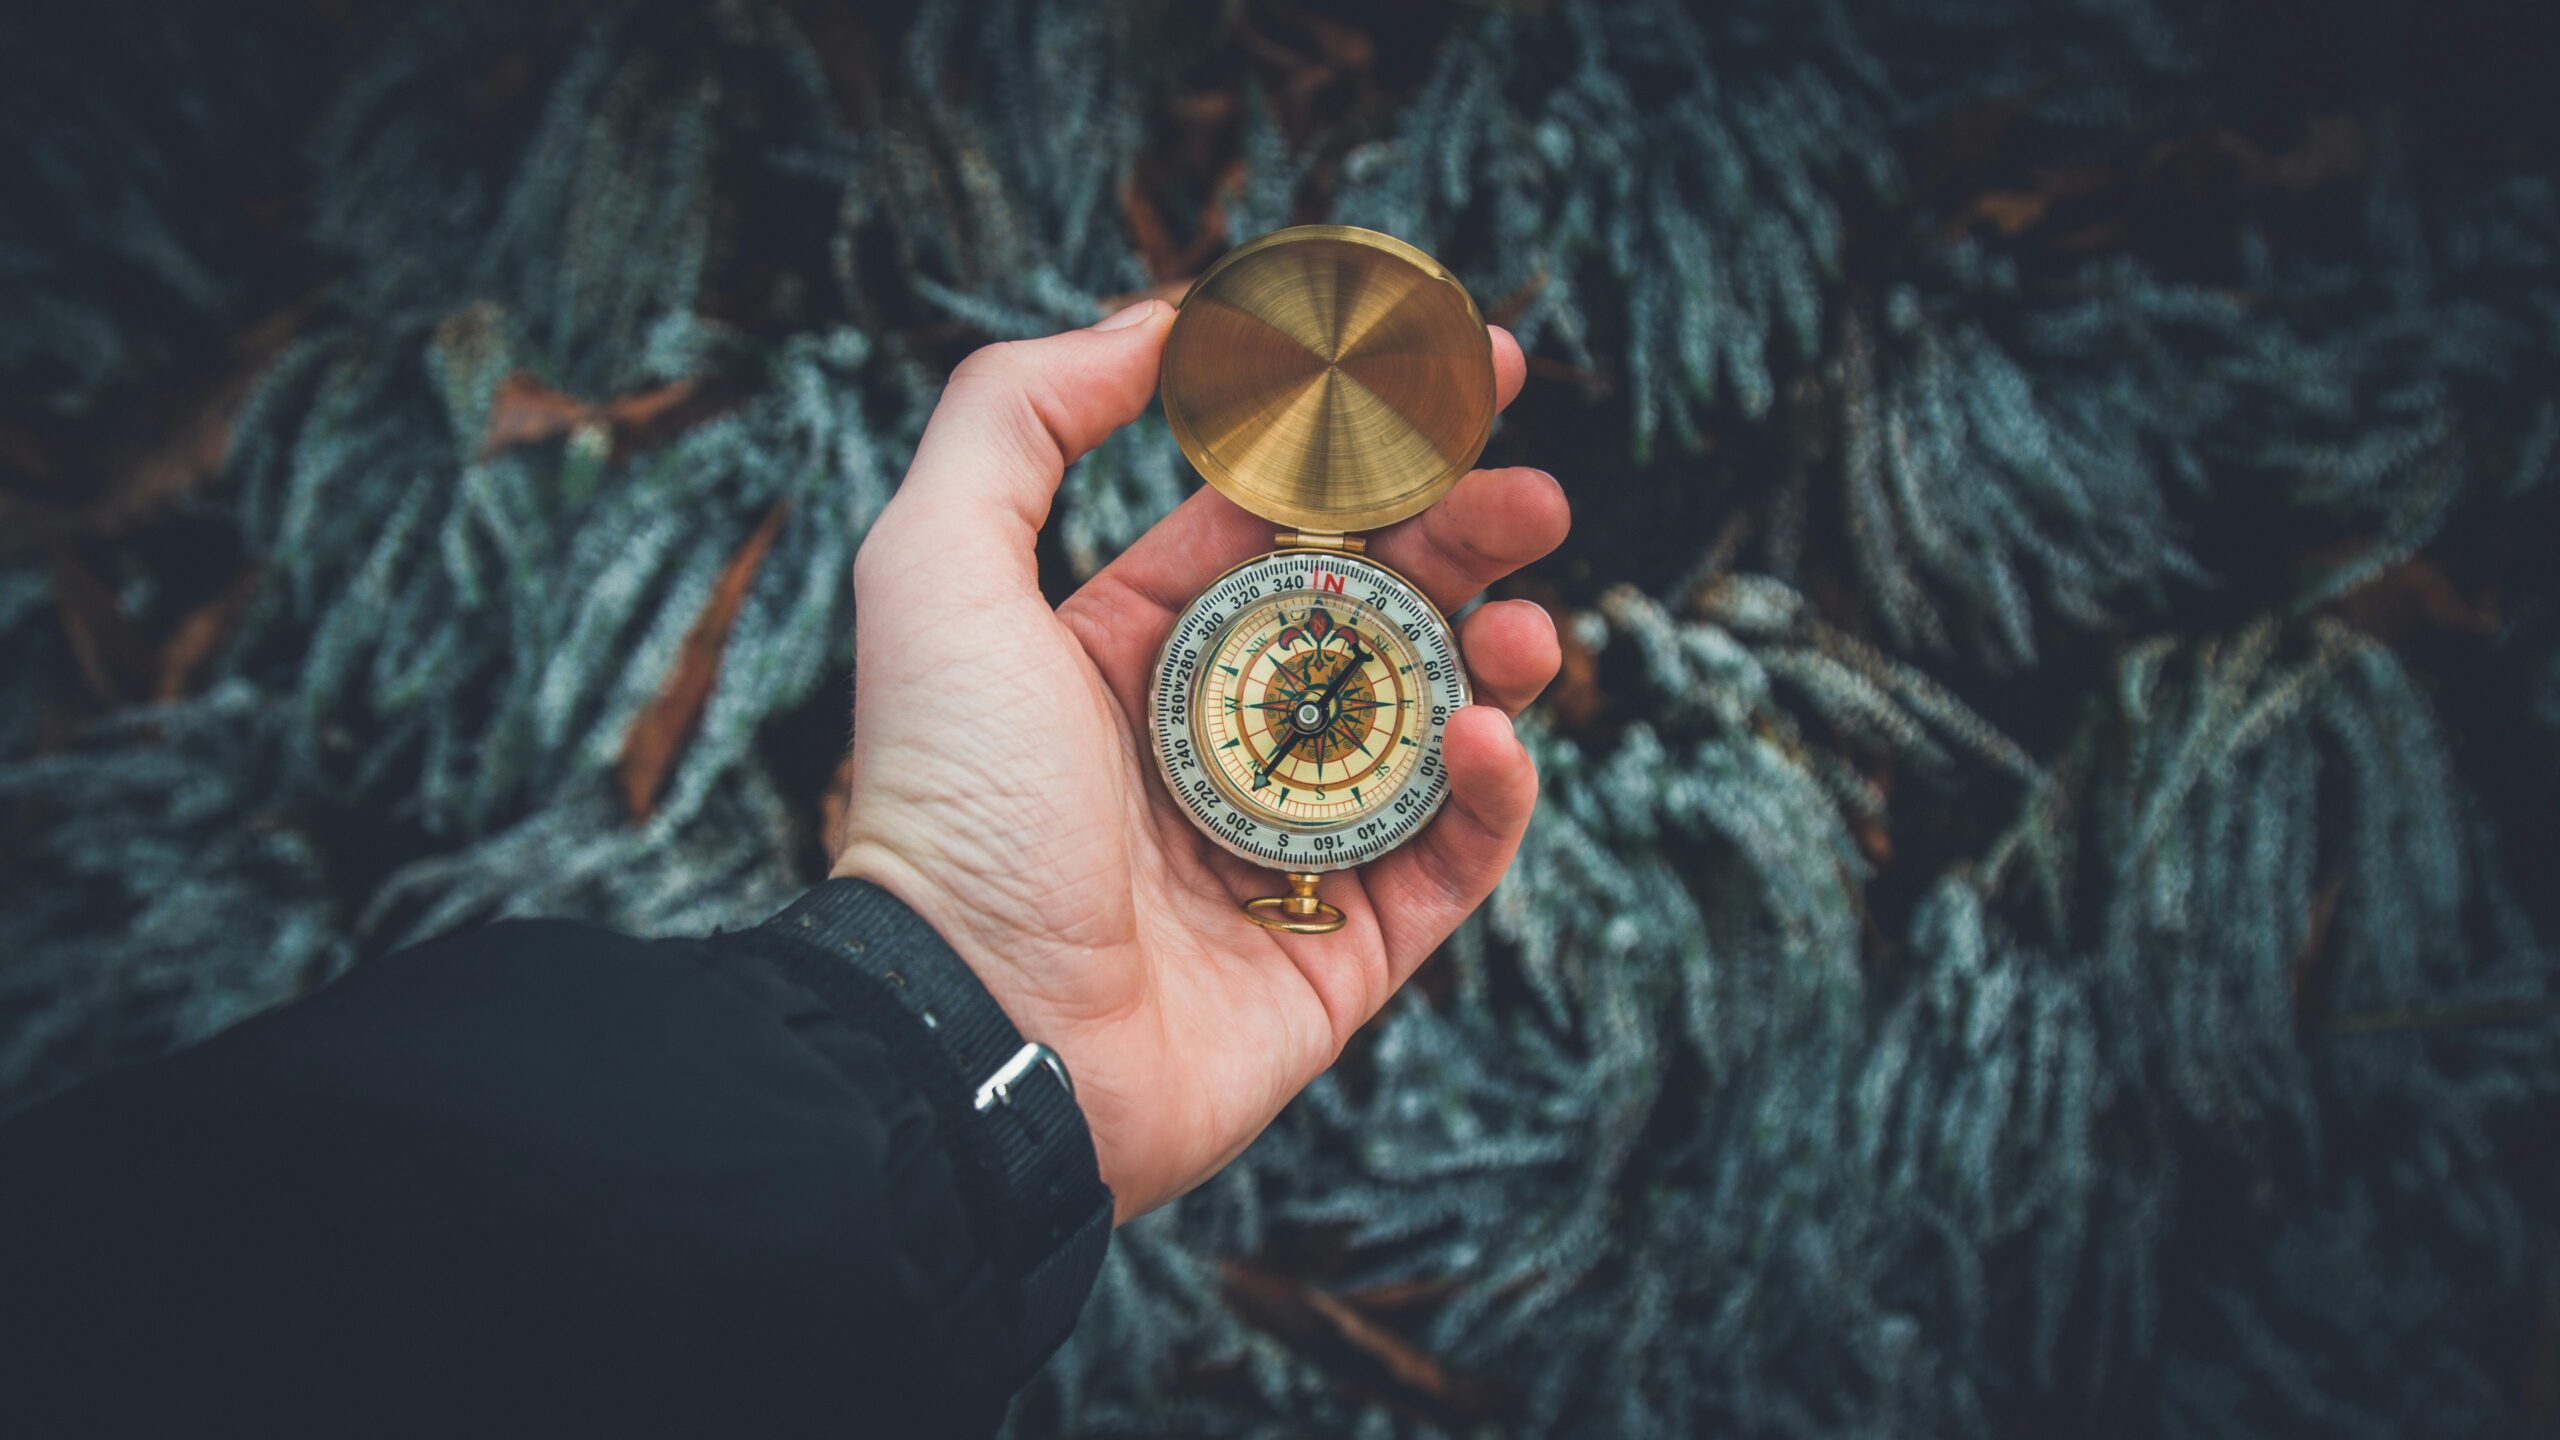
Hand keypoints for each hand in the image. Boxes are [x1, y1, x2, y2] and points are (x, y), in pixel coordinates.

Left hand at [834, 299, 1567, 1220]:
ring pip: (1430, 730)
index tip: (1457, 376)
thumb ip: (1019, 421)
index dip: (1366, 450)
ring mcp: (1287, 846)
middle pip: (1375, 612)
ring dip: (1495, 662)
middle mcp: (1214, 738)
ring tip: (1528, 628)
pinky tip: (1489, 740)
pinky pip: (1450, 860)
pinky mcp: (1344, 952)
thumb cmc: (949, 803)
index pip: (1274, 525)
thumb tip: (1152, 322)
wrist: (974, 1037)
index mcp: (1128, 648)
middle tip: (1536, 494)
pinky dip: (1490, 796)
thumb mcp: (937, 568)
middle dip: (1464, 540)